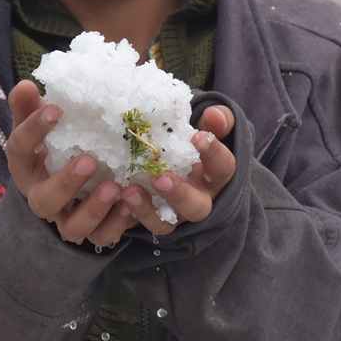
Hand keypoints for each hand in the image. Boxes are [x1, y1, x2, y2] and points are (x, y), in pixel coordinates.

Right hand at [5, 80, 137, 246]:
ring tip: (115, 186)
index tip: (56, 109)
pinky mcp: (91, 230)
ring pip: (72, 228)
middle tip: (90, 160)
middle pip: (43, 201)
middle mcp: (41, 197)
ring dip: (94, 209)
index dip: (33, 131)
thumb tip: (27, 84)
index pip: (19, 149)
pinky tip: (131, 204)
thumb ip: (31, 106)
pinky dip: (117, 224)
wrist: (68, 182)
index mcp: (24, 166)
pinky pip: (102, 237)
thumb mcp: (41, 123)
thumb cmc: (55, 143)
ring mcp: (65, 218)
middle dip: (66, 183)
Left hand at [120, 105, 236, 235]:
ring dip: (147, 210)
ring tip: (129, 190)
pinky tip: (118, 198)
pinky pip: (140, 225)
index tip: (199, 136)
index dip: (213, 154)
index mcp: (215, 177)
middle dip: (179, 193)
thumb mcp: (206, 129)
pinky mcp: (150, 220)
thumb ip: (216, 121)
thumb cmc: (191, 143)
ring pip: (166, 223)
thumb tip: (215, 114)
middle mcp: (198, 200)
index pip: (223, 168)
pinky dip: (129, 215)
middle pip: (196, 207)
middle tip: (161, 176)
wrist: (174, 162)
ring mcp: (174, 214)